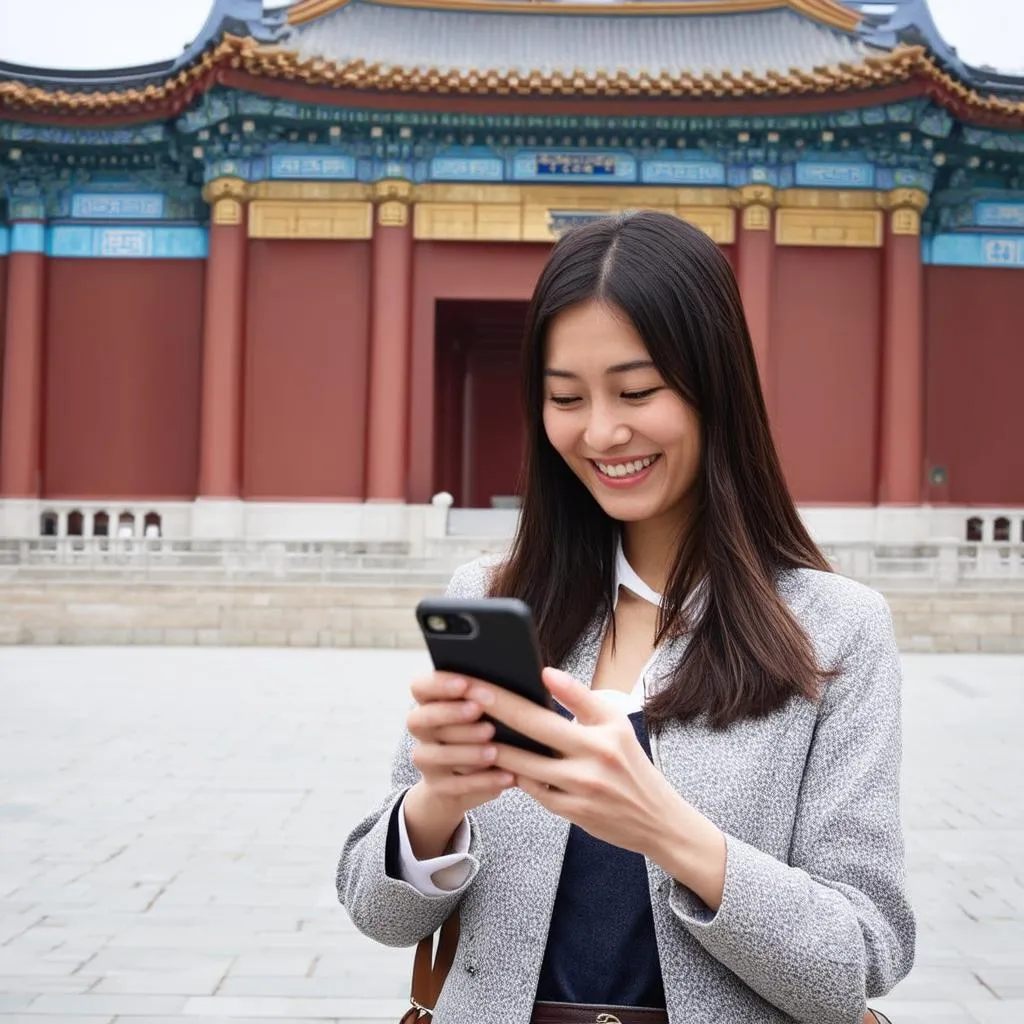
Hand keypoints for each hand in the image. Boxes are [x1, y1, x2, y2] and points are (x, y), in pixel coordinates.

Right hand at [402, 672, 514, 858]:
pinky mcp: (438, 787)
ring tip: (494, 750)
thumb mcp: (486, 714)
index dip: (438, 684)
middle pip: (419, 719)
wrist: (463, 782)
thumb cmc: (484, 732)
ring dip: (465, 751)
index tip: (465, 684)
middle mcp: (422, 730)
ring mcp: (426, 760)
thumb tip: (528, 679)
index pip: (420, 687)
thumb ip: (492, 699)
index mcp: (429, 703)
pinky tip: (507, 776)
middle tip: (479, 711)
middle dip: (450, 714)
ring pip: (435, 754)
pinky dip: (483, 781)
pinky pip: (455, 785)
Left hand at [471, 668, 726, 908]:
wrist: (657, 819)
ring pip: (525, 768)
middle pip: (530, 734)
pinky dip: (514, 777)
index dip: (508, 698)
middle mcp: (592, 762)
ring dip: (495, 750)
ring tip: (468, 733)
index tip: (480, 685)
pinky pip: (535, 792)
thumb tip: (547, 673)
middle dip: (492, 715)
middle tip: (463, 701)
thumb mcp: (616, 723)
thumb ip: (581, 698)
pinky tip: (495, 764)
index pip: (546, 710)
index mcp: (602, 734)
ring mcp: (581, 791)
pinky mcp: (573, 814)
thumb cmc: (631, 764)